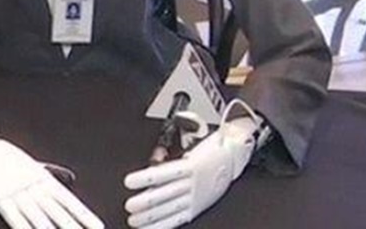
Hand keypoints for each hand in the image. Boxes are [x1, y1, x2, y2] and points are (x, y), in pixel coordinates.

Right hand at [0, 138, 103, 228]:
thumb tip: (65, 179)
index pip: (66, 200)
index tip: (96, 226)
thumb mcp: (28, 162)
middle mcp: (31, 185)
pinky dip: (23, 227)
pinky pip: (14, 216)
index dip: (82, 214)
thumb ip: (47, 173)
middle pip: (56, 211)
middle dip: (71, 226)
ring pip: (37, 217)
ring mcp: (16, 192)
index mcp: (40, 177)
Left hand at [124, 122, 255, 228]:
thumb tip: (155, 156)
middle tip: (129, 205)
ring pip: (171, 208)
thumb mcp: (192, 145)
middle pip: (167, 194)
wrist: (235, 159)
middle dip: (147, 202)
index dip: (147, 178)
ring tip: (135, 220)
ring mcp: (195, 197)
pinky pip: (179, 218)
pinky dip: (164, 225)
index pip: (165, 173)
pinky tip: (152, 228)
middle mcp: (193, 183)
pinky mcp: (197, 207)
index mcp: (191, 165)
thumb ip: (171, 153)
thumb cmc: (212, 149)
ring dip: (152, 216)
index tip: (130, 181)